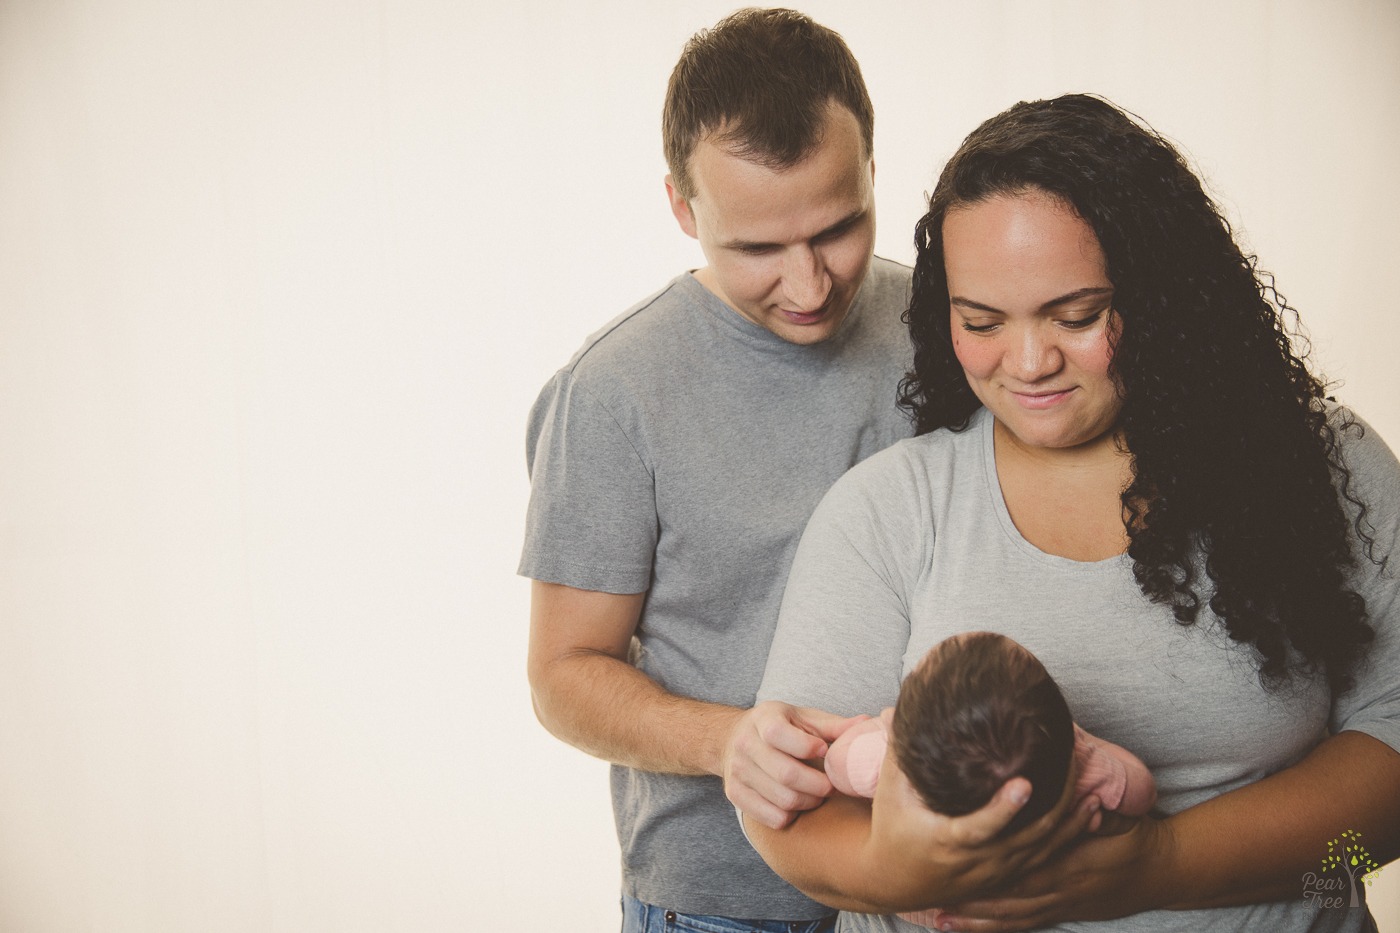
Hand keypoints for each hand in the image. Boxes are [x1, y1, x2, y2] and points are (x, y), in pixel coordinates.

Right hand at [723, 701, 865, 829]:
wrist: (734, 738)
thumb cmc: (780, 727)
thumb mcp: (803, 718)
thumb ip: (833, 725)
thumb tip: (867, 723)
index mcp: (763, 719)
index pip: (779, 735)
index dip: (809, 747)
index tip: (825, 751)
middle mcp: (744, 744)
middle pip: (786, 774)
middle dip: (818, 785)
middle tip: (831, 785)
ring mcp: (737, 771)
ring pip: (781, 799)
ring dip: (809, 802)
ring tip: (818, 794)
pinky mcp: (735, 794)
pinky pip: (771, 817)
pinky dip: (792, 815)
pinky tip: (798, 803)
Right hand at [861, 750, 1099, 909]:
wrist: (894, 881)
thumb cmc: (892, 828)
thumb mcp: (890, 790)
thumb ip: (897, 748)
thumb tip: (900, 703)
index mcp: (947, 841)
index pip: (980, 827)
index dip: (1003, 809)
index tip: (1024, 785)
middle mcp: (976, 861)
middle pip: (1027, 838)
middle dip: (1056, 805)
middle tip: (1075, 766)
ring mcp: (995, 872)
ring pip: (1043, 851)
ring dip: (1071, 822)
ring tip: (1093, 790)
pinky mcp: (1005, 876)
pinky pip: (1045, 858)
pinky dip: (1069, 837)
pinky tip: (1090, 815)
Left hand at [932, 813, 1173, 930]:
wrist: (1163, 874)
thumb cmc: (1137, 837)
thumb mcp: (1118, 815)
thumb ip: (1088, 803)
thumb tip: (1071, 778)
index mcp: (1071, 863)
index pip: (1027, 867)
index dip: (993, 868)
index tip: (960, 862)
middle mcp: (1061, 888)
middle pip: (1010, 899)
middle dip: (972, 901)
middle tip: (933, 900)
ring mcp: (1060, 905)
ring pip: (1012, 918)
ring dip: (976, 921)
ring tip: (939, 920)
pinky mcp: (1062, 913)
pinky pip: (1024, 925)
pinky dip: (995, 928)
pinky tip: (967, 929)